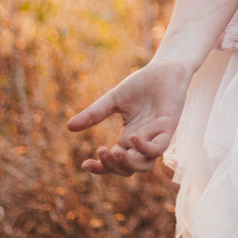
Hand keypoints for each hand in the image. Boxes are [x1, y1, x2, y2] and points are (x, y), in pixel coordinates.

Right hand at [66, 58, 191, 176]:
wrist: (166, 68)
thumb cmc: (143, 84)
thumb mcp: (113, 100)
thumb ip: (94, 114)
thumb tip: (68, 127)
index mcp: (129, 138)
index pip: (114, 162)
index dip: (101, 168)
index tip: (84, 165)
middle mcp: (143, 141)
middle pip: (128, 169)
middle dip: (112, 167)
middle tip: (100, 151)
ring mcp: (156, 136)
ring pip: (144, 166)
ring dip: (128, 164)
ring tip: (114, 151)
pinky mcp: (169, 128)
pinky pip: (158, 149)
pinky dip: (144, 148)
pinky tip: (132, 136)